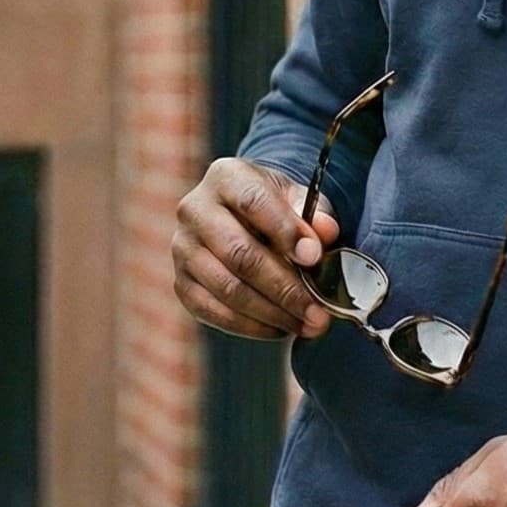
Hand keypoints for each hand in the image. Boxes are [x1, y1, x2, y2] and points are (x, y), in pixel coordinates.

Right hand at [172, 159, 340, 340]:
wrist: (239, 216)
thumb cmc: (274, 207)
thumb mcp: (297, 198)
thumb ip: (314, 213)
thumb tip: (325, 233)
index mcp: (226, 177)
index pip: (254, 203)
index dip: (285, 231)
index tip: (314, 258)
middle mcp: (195, 210)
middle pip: (239, 254)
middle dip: (284, 287)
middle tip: (318, 312)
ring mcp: (183, 248)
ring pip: (227, 288)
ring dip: (271, 313)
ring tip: (307, 325)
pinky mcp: (181, 282)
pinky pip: (213, 311)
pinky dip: (250, 326)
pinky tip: (280, 328)